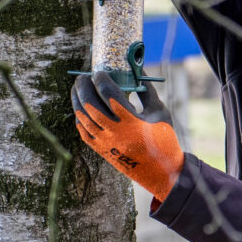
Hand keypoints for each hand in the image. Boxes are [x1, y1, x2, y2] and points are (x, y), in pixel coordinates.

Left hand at [72, 71, 183, 200]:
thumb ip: (146, 91)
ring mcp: (106, 144)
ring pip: (83, 119)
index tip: (99, 71)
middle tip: (83, 77)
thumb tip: (138, 70)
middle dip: (84, 88)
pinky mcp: (102, 152)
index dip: (101, 80)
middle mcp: (115, 133)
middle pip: (91, 105)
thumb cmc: (164, 138)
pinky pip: (84, 133)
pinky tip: (80, 110)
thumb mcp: (159, 112)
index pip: (109, 95)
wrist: (160, 171)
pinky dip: (80, 119)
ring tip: (77, 89)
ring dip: (77, 101)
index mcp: (132, 122)